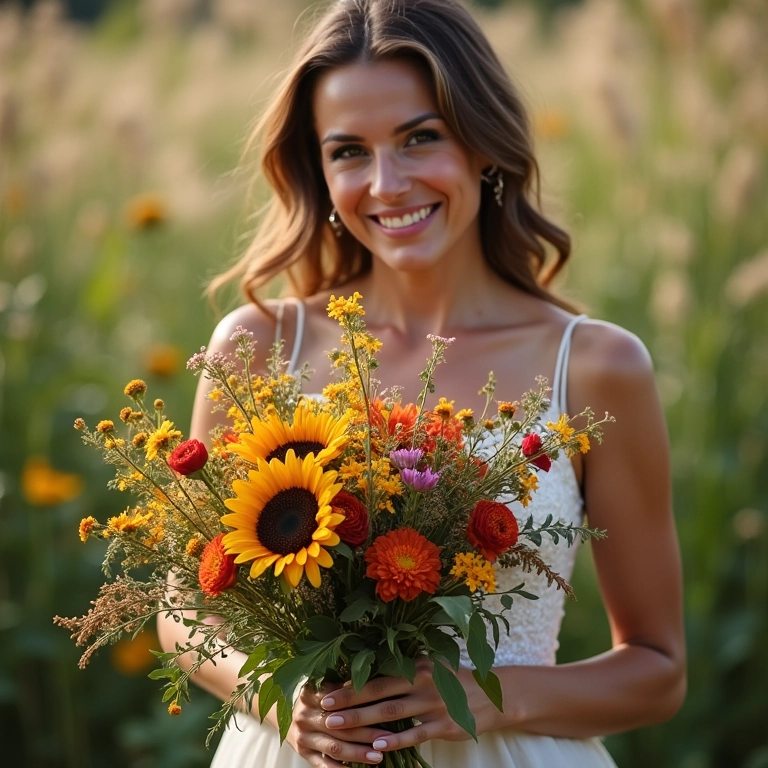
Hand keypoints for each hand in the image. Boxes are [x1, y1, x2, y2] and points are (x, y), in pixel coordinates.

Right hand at [273, 681, 391, 767]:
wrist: (289, 709)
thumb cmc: (318, 693)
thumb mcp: (328, 684)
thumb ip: (347, 685)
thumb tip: (377, 682)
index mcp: (312, 692)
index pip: (340, 702)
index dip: (362, 708)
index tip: (385, 713)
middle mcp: (304, 715)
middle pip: (340, 727)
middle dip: (366, 735)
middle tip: (388, 739)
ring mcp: (303, 735)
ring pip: (334, 747)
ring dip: (357, 754)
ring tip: (378, 756)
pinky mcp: (303, 752)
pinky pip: (323, 765)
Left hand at [319, 657, 506, 751]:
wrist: (488, 698)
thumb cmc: (449, 682)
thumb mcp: (428, 669)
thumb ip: (401, 672)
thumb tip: (363, 678)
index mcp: (415, 663)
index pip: (377, 673)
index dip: (351, 682)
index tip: (326, 690)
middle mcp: (423, 679)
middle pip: (379, 690)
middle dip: (349, 700)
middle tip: (324, 709)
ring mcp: (433, 702)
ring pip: (391, 712)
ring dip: (362, 720)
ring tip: (338, 727)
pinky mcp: (443, 724)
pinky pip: (414, 734)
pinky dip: (394, 740)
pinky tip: (376, 746)